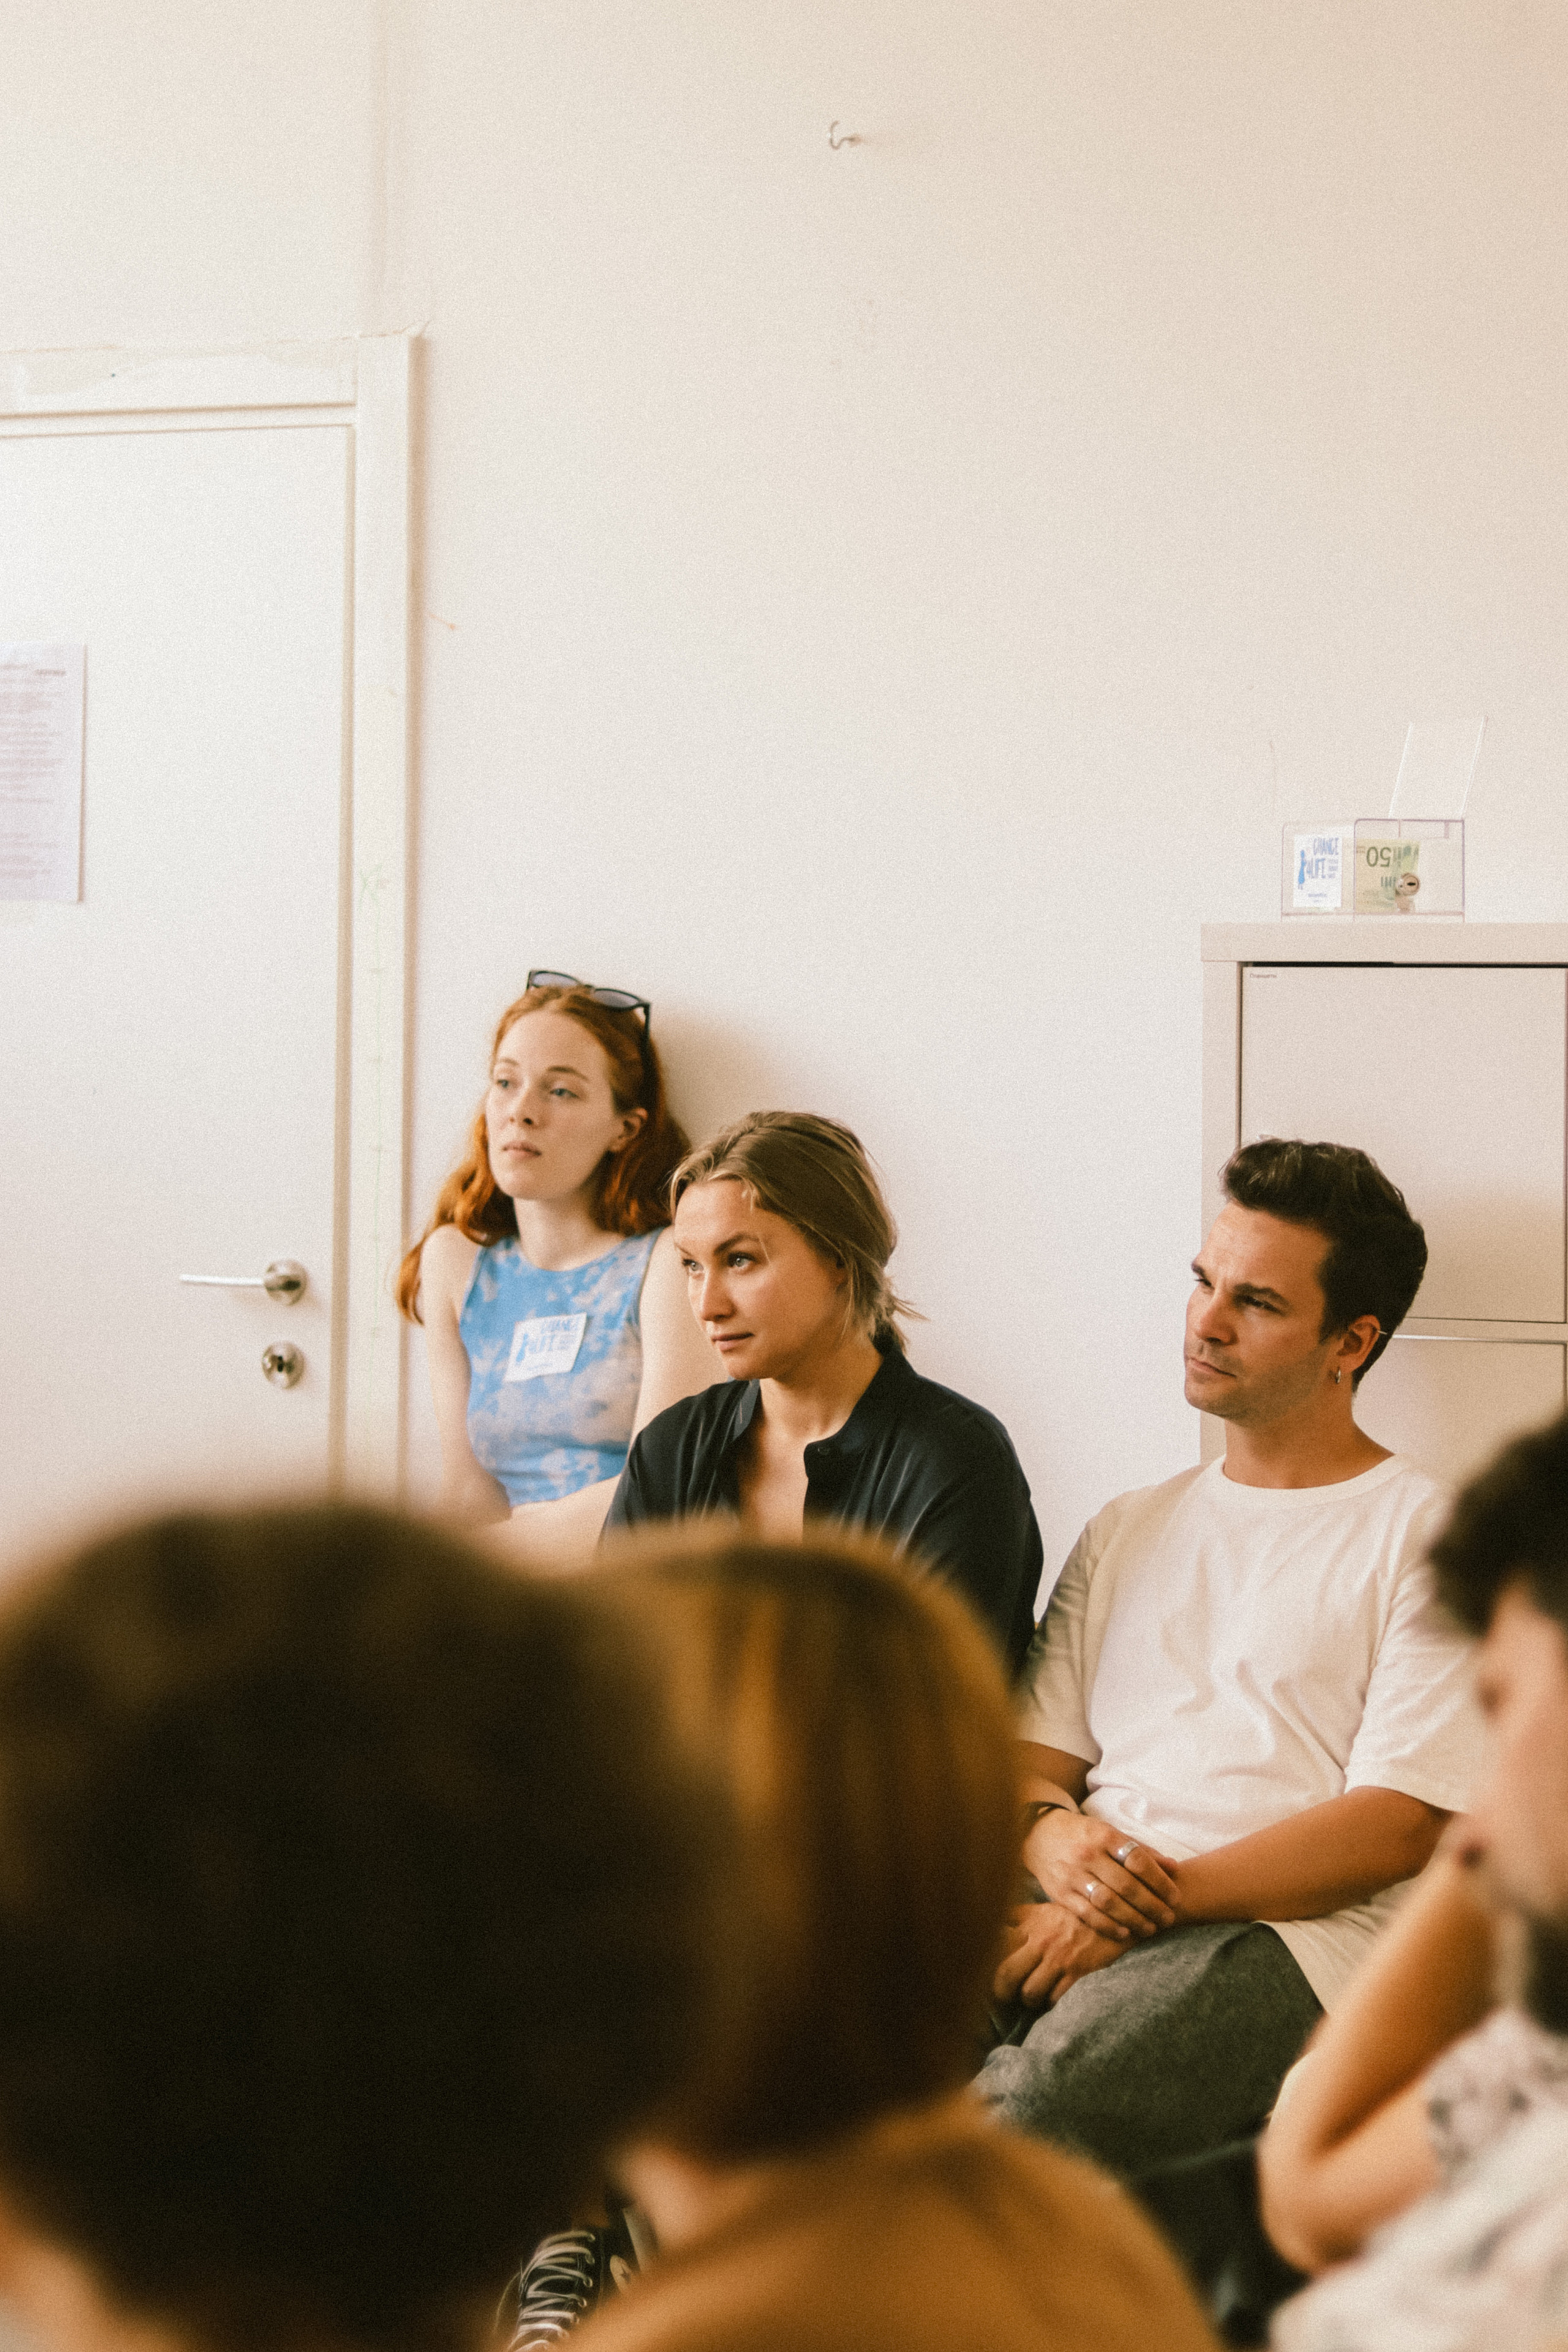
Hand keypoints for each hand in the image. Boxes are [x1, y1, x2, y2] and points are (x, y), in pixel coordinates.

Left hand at [994, 1901, 1126, 2008]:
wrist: (1116, 1915)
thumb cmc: (1077, 1915)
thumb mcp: (1047, 1908)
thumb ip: (1021, 1916)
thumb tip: (996, 1922)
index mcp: (1031, 1922)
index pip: (997, 1940)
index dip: (985, 1957)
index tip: (981, 1968)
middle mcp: (1040, 1940)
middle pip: (1006, 1974)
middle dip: (1000, 1991)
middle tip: (1002, 1997)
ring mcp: (1059, 1958)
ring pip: (1030, 1992)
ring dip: (1029, 2000)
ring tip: (1032, 1997)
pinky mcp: (1077, 1972)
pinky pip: (1055, 1999)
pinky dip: (1051, 2004)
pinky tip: (1052, 1999)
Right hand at [1022, 1811, 1177, 1941]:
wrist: (1039, 1834)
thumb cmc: (1084, 1835)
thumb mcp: (1111, 1833)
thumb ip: (1143, 1851)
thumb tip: (1174, 1868)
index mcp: (1104, 1836)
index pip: (1138, 1861)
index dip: (1160, 1881)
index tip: (1175, 1897)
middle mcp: (1088, 1854)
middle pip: (1126, 1885)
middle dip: (1151, 1905)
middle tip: (1169, 1919)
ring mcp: (1072, 1874)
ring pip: (1108, 1902)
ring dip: (1133, 1919)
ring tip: (1151, 1929)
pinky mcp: (1060, 1892)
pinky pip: (1087, 1914)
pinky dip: (1108, 1926)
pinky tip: (1124, 1932)